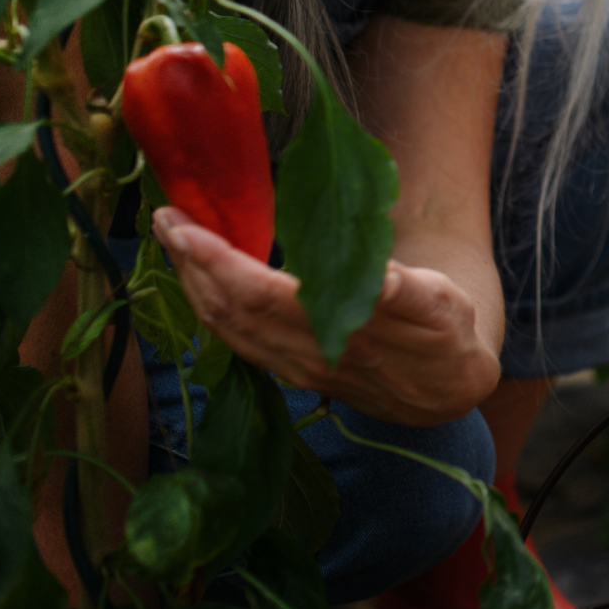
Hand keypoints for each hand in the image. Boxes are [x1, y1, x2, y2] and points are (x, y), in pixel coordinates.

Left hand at [156, 208, 498, 424]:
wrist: (446, 392)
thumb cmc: (445, 333)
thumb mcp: (443, 305)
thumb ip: (410, 292)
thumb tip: (385, 280)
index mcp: (342, 332)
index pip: (260, 296)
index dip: (217, 262)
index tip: (185, 227)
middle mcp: (308, 355)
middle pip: (230, 311)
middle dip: (190, 264)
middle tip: (163, 216)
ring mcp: (294, 367)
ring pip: (226, 329)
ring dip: (191, 284)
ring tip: (170, 239)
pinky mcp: (290, 371)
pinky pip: (236, 340)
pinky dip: (208, 306)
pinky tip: (196, 278)